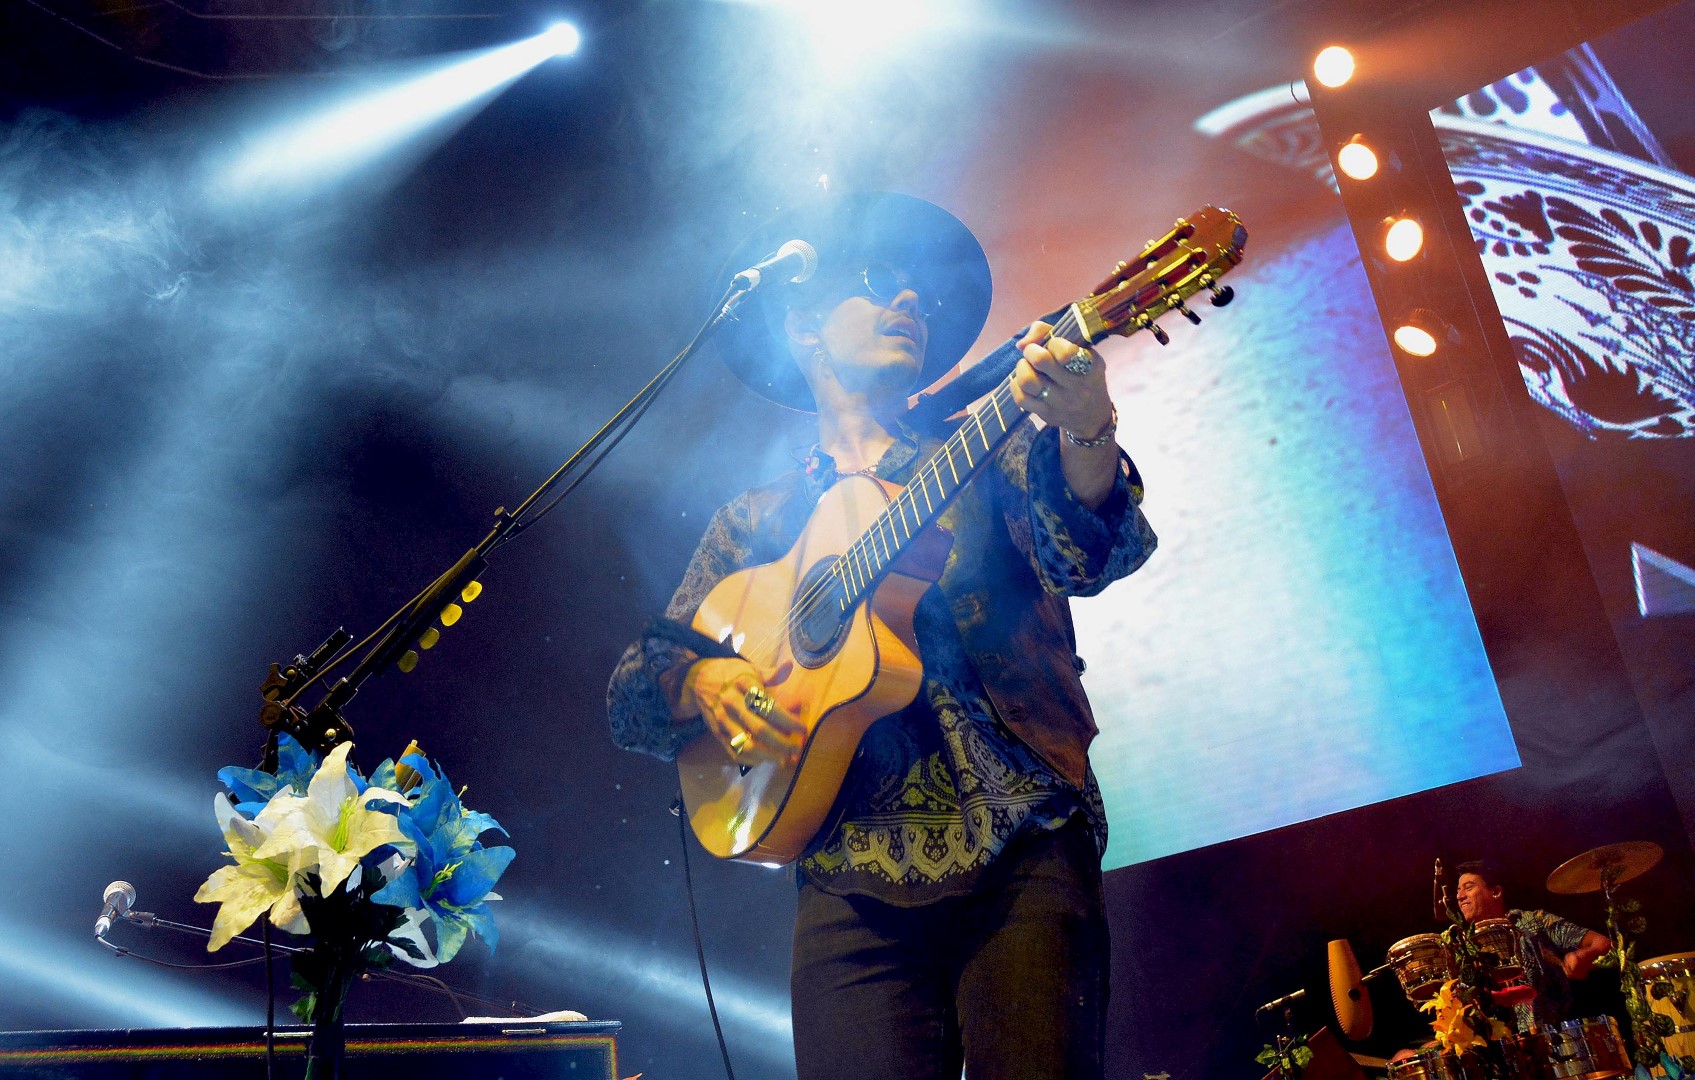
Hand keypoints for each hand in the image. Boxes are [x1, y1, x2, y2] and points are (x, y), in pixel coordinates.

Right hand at [682, 657, 805, 763]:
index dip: (788, 720)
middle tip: (797, 747)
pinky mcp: (717, 733)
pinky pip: (734, 752)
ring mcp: (723, 720)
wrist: (698, 680)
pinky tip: (764, 759)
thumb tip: (790, 666)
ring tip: (783, 757)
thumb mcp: (750, 668)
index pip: (769, 706)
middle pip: (760, 729)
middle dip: (782, 742)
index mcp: (743, 685)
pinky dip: (751, 759)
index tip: (802, 728)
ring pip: (747, 744)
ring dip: (768, 755)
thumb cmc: (730, 673)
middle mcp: (732, 703)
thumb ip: (771, 673)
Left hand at [1007, 321, 1114, 442]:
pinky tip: (1023, 382)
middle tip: (1033, 352)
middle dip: (1031, 350)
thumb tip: (1022, 343)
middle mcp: (1076, 385)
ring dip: (1022, 368)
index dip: (1052, 342)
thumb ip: (1051, 334)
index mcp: (1089, 365)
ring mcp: (1061, 402)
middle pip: (1041, 361)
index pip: (1065, 351)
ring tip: (1027, 367)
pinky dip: (1016, 385)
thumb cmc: (1083, 374)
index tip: (1052, 344)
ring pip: (1027, 380)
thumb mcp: (1081, 350)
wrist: (1092, 416)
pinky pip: (1021, 398)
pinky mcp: (1046, 414)